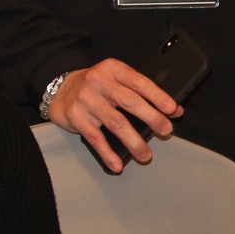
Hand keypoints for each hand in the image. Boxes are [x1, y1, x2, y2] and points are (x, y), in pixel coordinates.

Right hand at [48, 60, 180, 172]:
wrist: (59, 89)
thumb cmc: (97, 87)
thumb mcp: (119, 81)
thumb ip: (145, 93)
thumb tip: (176, 111)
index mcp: (112, 69)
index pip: (138, 82)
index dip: (156, 96)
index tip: (172, 109)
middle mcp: (97, 82)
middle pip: (128, 101)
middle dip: (151, 118)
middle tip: (165, 131)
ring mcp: (85, 100)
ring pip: (115, 123)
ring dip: (134, 141)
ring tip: (146, 155)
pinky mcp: (75, 117)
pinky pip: (95, 138)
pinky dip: (107, 153)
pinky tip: (117, 164)